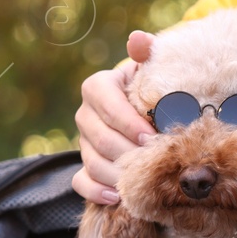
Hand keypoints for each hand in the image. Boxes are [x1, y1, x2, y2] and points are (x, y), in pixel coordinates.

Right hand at [72, 30, 156, 203]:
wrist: (152, 113)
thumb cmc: (155, 89)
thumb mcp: (153, 68)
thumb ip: (147, 52)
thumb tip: (138, 40)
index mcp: (98, 87)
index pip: (104, 101)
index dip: (125, 121)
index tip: (150, 136)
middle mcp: (86, 115)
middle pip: (98, 137)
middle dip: (125, 152)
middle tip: (152, 161)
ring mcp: (84, 142)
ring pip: (92, 161)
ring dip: (117, 174)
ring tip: (141, 180)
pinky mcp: (85, 166)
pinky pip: (81, 182)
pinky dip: (97, 191)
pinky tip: (118, 197)